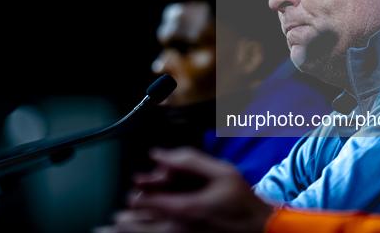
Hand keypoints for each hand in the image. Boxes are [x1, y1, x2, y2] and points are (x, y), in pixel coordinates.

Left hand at [125, 147, 274, 232]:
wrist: (260, 228)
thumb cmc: (242, 201)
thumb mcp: (221, 171)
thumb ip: (188, 160)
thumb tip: (158, 154)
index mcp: (184, 209)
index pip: (142, 200)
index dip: (140, 186)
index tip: (142, 180)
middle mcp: (177, 229)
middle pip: (133, 225)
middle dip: (130, 211)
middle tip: (130, 205)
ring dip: (129, 226)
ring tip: (119, 222)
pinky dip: (141, 232)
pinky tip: (134, 228)